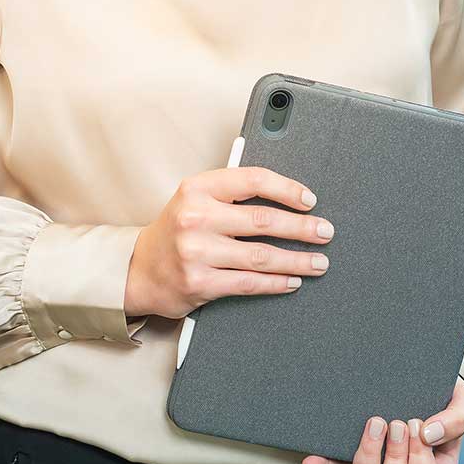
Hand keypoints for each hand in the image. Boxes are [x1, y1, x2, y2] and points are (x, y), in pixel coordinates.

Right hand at [123, 166, 333, 319]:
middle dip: (302, 227)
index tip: (309, 200)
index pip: (253, 180)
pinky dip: (276, 282)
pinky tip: (292, 280)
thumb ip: (233, 194)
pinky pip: (249, 282)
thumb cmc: (177, 230)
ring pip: (261, 256)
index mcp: (198, 188)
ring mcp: (196, 252)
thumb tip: (287, 198)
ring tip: (318, 261)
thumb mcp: (197, 199)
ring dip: (297, 260)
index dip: (287, 189)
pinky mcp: (199, 283)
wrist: (139, 269)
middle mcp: (195, 218)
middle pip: (263, 220)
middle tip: (325, 231)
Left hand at [302, 377, 463, 463]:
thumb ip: (456, 418)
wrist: (426, 377)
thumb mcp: (462, 402)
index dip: (420, 457)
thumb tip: (429, 432)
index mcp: (433, 463)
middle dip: (396, 453)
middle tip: (396, 423)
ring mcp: (378, 460)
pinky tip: (314, 463)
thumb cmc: (446, 395)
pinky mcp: (355, 450)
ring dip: (367, 453)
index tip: (417, 425)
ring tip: (374, 424)